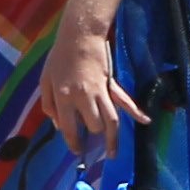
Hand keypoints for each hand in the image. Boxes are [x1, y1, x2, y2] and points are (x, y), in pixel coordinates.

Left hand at [38, 19, 145, 160]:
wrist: (79, 36)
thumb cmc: (59, 58)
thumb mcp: (45, 81)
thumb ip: (49, 105)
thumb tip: (58, 125)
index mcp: (64, 97)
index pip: (69, 127)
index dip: (73, 142)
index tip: (76, 151)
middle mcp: (83, 98)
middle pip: (93, 125)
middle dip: (93, 134)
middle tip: (91, 140)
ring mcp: (100, 91)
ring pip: (110, 120)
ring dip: (113, 137)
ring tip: (113, 152)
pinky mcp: (110, 84)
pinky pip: (124, 101)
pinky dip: (135, 112)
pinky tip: (145, 121)